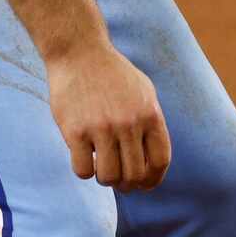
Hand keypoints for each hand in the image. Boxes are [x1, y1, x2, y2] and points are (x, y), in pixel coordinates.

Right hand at [46, 40, 170, 190]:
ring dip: (106, 179)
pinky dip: (84, 171)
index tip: (145, 184)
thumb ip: (151, 123)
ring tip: (101, 168)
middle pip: (134, 174)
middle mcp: (129, 123)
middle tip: (119, 180)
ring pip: (109, 177)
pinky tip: (84, 158)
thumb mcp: (144, 92)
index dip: (154, 179)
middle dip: (128, 183)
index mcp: (150, 114)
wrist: (79, 52)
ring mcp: (102, 128)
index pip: (160, 161)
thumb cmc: (113, 74)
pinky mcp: (76, 131)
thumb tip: (154, 162)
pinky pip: (83, 170)